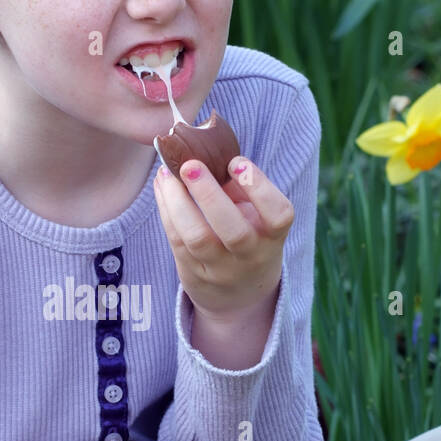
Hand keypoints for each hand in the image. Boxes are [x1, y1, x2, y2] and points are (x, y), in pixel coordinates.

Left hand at [153, 155, 293, 319]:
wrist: (239, 292)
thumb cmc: (249, 235)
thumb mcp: (255, 216)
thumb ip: (238, 187)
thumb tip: (204, 148)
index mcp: (273, 236)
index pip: (278, 215)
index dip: (259, 187)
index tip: (236, 162)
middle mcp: (250, 256)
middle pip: (233, 230)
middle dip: (209, 194)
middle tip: (189, 165)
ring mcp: (221, 269)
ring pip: (197, 237)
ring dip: (177, 201)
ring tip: (166, 173)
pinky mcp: (193, 274)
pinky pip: (176, 239)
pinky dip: (166, 209)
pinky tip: (162, 186)